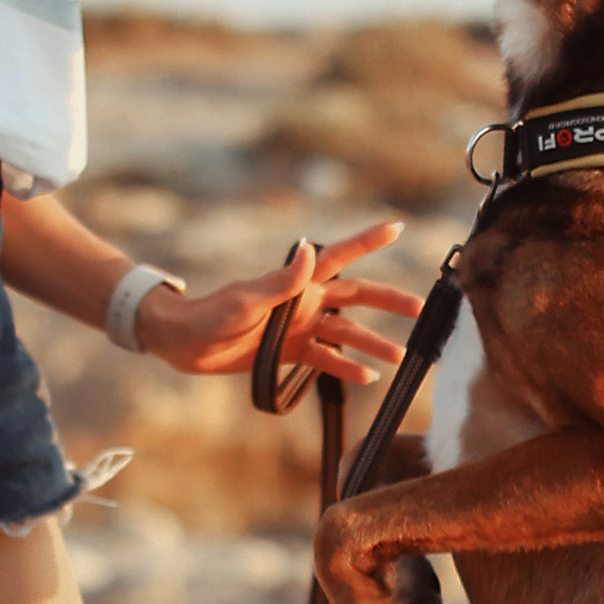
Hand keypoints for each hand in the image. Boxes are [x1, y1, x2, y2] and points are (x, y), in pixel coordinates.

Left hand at [135, 219, 420, 386]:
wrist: (183, 343)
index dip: (368, 240)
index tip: (397, 226)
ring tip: (400, 357)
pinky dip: (344, 367)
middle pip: (356, 297)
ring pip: (345, 333)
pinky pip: (324, 360)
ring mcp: (298, 326)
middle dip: (388, 300)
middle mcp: (304, 301)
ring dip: (372, 343)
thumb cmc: (210, 314)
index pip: (340, 256)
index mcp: (297, 281)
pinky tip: (365, 377)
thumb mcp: (247, 299)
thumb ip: (282, 280)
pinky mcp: (288, 351)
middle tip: (419, 308)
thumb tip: (312, 250)